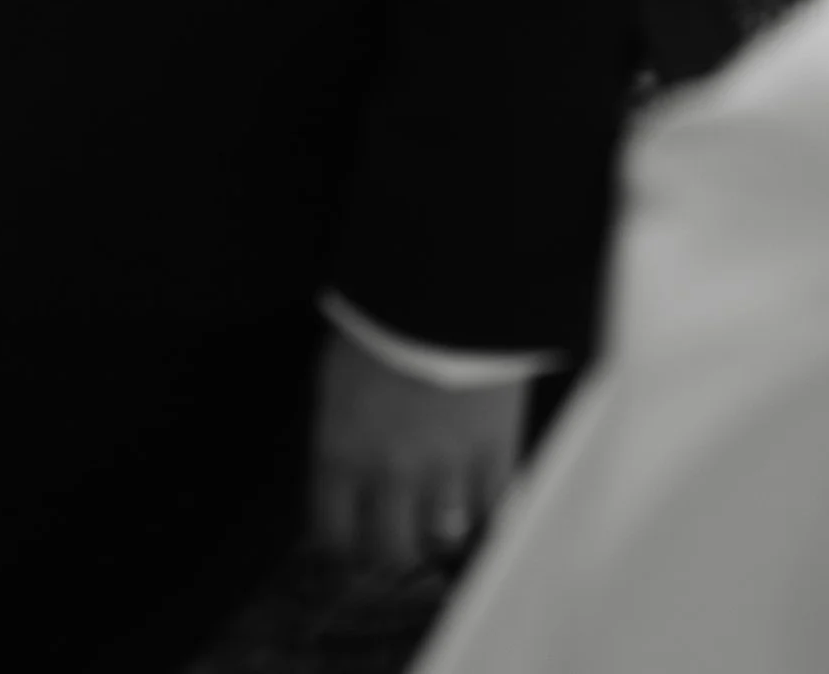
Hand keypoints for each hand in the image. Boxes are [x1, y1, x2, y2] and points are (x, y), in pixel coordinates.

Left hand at [311, 326, 532, 572]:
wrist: (449, 279)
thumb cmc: (384, 313)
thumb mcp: (337, 369)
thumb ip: (340, 425)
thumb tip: (345, 462)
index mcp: (341, 450)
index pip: (333, 533)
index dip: (346, 542)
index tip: (355, 535)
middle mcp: (389, 472)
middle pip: (392, 550)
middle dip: (396, 547)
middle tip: (403, 533)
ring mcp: (445, 466)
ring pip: (442, 537)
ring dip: (442, 529)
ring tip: (446, 512)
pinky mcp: (494, 450)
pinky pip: (494, 508)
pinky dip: (490, 511)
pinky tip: (487, 500)